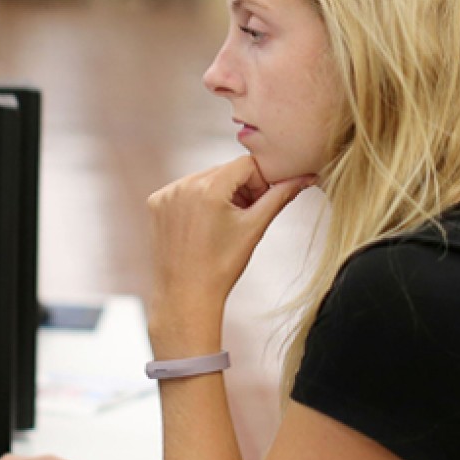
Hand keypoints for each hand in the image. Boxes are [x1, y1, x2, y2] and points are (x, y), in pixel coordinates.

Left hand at [145, 156, 314, 334]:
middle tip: (245, 216)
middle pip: (225, 171)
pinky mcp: (156, 204)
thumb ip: (280, 196)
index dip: (260, 182)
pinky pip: (184, 190)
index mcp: (209, 188)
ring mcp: (166, 194)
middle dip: (240, 188)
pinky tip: (203, 226)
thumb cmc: (221, 267)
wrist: (186, 296)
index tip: (260, 203)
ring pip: (205, 179)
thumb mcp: (254, 228)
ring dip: (219, 194)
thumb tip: (304, 178)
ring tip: (223, 224)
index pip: (246, 164)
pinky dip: (197, 201)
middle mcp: (184, 186)